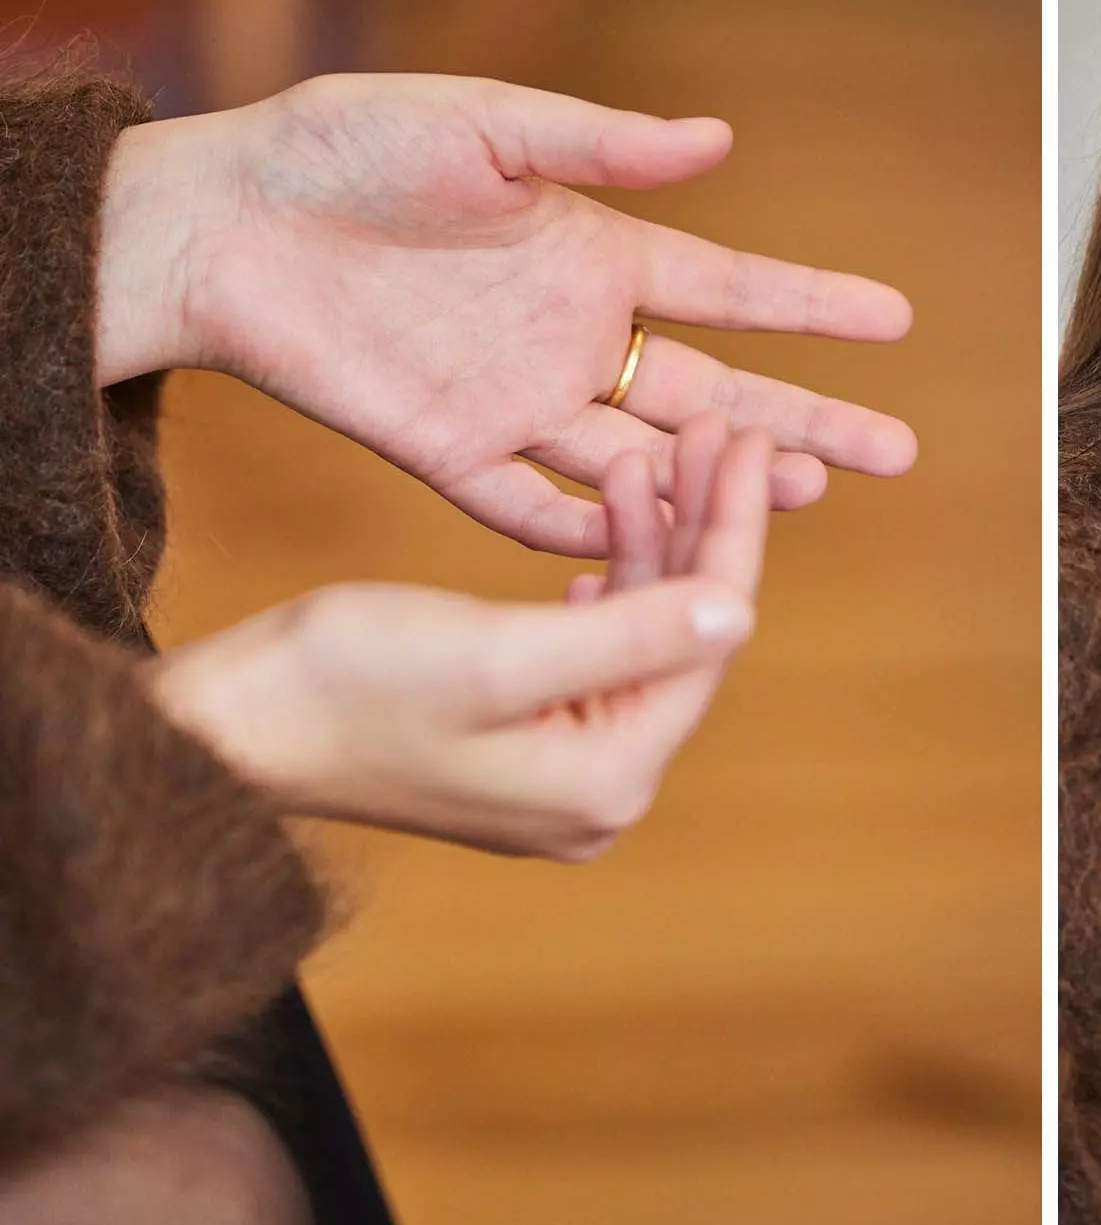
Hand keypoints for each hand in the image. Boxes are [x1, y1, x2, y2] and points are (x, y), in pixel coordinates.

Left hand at [97, 73, 916, 554]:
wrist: (218, 221)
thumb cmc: (343, 150)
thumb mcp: (480, 125)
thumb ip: (597, 144)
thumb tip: (720, 141)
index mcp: (593, 255)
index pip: (729, 289)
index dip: (812, 304)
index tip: (896, 319)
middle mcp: (573, 339)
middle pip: (716, 393)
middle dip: (807, 418)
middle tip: (895, 450)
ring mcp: (516, 405)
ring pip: (647, 461)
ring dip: (723, 480)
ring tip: (810, 495)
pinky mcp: (448, 453)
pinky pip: (532, 508)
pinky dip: (591, 535)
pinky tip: (656, 558)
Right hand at [139, 417, 772, 861]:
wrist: (223, 730)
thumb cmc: (341, 686)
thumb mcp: (497, 653)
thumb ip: (627, 635)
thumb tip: (741, 613)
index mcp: (607, 779)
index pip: (707, 636)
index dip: (735, 531)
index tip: (752, 443)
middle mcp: (601, 793)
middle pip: (684, 636)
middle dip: (702, 528)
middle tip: (721, 431)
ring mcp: (563, 775)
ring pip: (641, 635)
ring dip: (651, 543)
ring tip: (657, 453)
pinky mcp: (523, 746)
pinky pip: (592, 651)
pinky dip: (604, 579)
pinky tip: (609, 529)